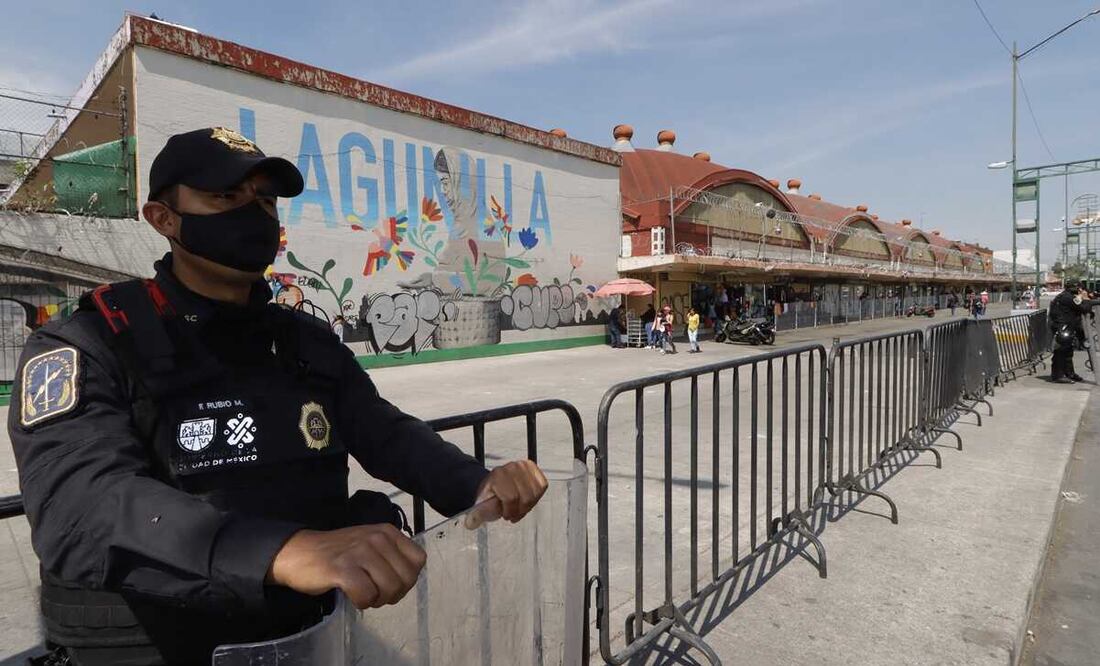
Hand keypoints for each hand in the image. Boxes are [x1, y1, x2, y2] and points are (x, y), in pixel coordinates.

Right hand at [267, 524, 425, 608]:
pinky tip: (351, 595)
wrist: (299, 552)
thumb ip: (390, 556)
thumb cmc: (337, 553)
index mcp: (387, 532)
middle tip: (375, 593)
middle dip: (393, 594)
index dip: (408, 578)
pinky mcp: (343, 568)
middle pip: (406, 578)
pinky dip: (361, 602)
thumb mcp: (370, 545)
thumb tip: (407, 579)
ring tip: (363, 594)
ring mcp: (360, 552)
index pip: (418, 560)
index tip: (391, 583)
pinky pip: (366, 595)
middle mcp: (377, 538)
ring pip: (390, 588)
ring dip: (377, 599)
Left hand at [474, 460, 547, 522]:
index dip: (509, 511)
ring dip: (527, 506)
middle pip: (525, 497)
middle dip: (518, 510)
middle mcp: (512, 467)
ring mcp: (525, 467)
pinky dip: (535, 498)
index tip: (505, 515)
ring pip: (534, 494)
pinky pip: (541, 488)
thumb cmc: (491, 496)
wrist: (497, 484)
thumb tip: (470, 523)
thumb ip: (477, 515)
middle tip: (512, 513)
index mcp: (497, 475)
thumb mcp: (482, 506)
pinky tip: (526, 500)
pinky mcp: (535, 470)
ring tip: (519, 508)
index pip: (511, 497)